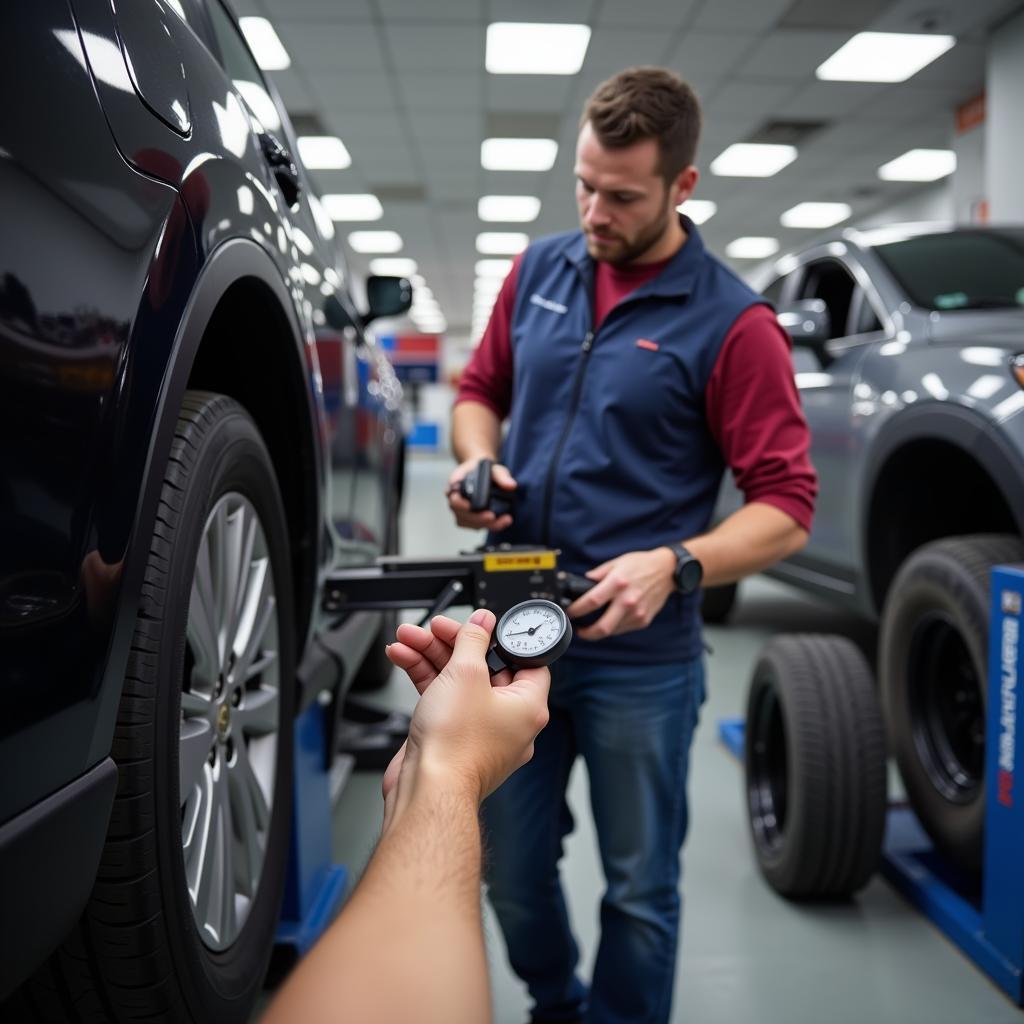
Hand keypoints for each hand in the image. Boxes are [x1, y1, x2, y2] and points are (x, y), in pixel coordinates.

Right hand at [382, 610, 548, 823]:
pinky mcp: (453, 739)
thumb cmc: (457, 746)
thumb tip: (483, 622)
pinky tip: (404, 658)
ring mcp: (479, 731)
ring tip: (408, 638)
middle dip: (453, 644)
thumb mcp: (466, 674)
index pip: (525, 661)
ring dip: (431, 656)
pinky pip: (443, 699)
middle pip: (484, 667)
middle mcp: (508, 721)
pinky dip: (425, 678)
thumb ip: (473, 641)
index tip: (481, 626)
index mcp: (528, 707)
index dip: (502, 639)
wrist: (428, 790)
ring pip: (458, 682)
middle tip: (434, 629)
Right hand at [446, 459, 515, 531]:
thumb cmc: (485, 470)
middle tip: (492, 516)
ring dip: (484, 524)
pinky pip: (474, 526)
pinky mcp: (469, 518)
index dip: (459, 504)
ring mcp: (460, 510)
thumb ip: (502, 475)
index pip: (453, 496)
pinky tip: (501, 523)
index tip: (470, 506)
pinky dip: (488, 526)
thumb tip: (511, 486)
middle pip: (459, 513)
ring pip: (466, 522)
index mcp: (456, 485)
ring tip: (503, 521)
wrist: (482, 473)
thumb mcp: (495, 469)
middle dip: (476, 518)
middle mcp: (455, 499)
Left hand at [566, 547, 676, 640]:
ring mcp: (637, 612)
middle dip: (586, 633)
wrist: (667, 571)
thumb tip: (582, 581)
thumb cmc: (641, 564)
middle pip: (603, 626)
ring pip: (612, 631)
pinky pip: (623, 629)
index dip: (577, 610)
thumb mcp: (616, 563)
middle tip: (579, 631)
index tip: (570, 612)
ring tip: (593, 626)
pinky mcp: (644, 620)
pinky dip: (614, 628)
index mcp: (617, 583)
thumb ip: (598, 574)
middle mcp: (627, 600)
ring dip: (600, 631)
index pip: (592, 601)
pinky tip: (611, 620)